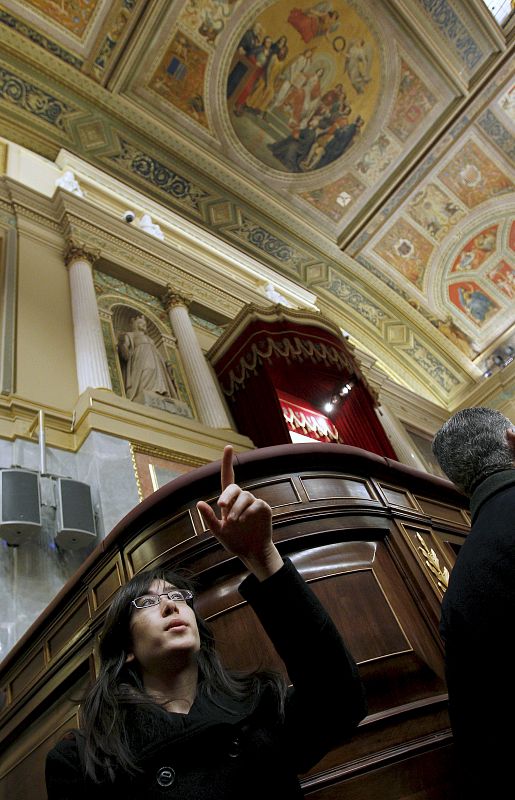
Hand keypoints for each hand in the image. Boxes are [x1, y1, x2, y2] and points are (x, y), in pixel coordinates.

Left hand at [197, 446, 282, 579]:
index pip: (228, 478)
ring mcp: (253, 503)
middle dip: (227, 495)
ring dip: (237, 508)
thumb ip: (209, 518)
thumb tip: (199, 503)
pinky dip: (249, 511)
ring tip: (234, 521)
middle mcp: (241, 499)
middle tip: (221, 507)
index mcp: (229, 501)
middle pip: (234, 488)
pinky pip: (256, 504)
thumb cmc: (234, 540)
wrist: (252, 552)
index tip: (228, 447)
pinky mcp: (264, 508)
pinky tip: (246, 520)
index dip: (228, 462)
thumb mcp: (218, 531)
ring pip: (245, 497)